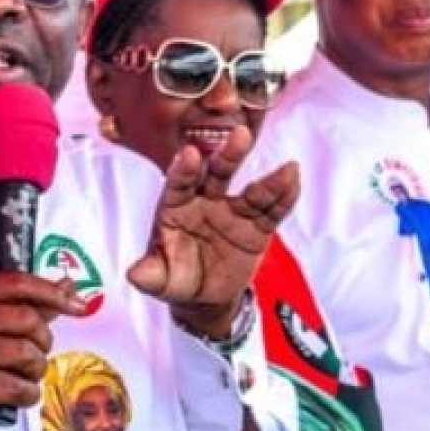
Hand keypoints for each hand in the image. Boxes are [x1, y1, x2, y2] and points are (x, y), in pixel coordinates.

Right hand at [0, 273, 86, 430]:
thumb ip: (23, 303)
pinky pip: (23, 388)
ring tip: (17, 375)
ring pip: (31, 356)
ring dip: (35, 372)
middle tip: (31, 354)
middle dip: (42, 342)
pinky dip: (26, 395)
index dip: (54, 293)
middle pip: (31, 321)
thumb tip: (69, 285)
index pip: (19, 283)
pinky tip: (11, 394)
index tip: (79, 305)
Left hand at [127, 127, 298, 337]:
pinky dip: (285, 198)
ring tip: (288, 168)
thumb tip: (134, 275)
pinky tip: (295, 183)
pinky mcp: (256, 227)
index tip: (189, 154)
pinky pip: (272, 212)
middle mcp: (205, 201)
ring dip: (269, 181)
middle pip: (217, 174)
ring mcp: (233, 211)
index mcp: (175, 207)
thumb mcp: (160, 280)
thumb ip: (150, 274)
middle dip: (228, 156)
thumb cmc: (174, 278)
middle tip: (240, 135)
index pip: (179, 183)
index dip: (184, 170)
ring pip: (252, 192)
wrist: (203, 295)